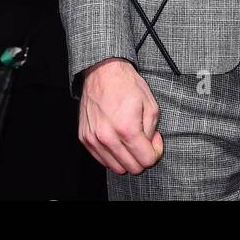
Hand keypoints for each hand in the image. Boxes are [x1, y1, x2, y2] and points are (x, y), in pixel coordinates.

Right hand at [79, 58, 163, 173]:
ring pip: (116, 168)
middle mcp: (108, 136)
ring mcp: (94, 138)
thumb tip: (149, 145)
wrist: (102, 71)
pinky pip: (102, 159)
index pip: (147, 160)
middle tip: (143, 140)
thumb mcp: (150, 104)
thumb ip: (152, 131)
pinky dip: (112, 155)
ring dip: (127, 159)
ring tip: (130, 140)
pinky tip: (117, 140)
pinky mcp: (85, 138)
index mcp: (127, 128)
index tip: (154, 140)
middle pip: (132, 168)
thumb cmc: (126, 84)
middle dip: (142, 158)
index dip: (155, 152)